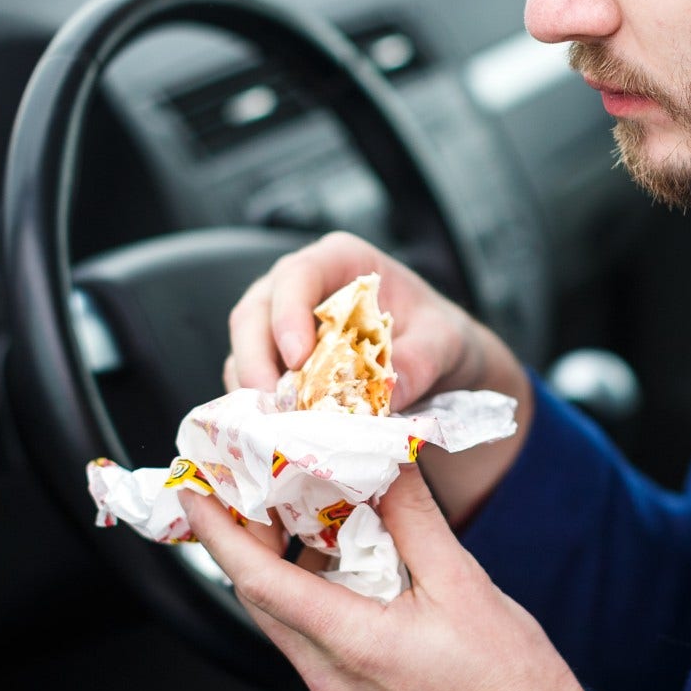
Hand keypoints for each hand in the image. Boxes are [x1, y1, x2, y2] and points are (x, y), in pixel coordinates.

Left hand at [180, 466, 616, 690]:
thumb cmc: (509, 680)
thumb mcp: (463, 582)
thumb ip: (414, 517)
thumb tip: (384, 459)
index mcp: (351, 645)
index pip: (259, 581)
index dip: (220, 531)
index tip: (196, 489)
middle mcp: (331, 675)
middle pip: (261, 597)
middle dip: (241, 536)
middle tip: (239, 481)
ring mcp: (340, 689)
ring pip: (285, 614)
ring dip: (278, 558)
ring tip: (293, 504)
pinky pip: (312, 630)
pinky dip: (311, 584)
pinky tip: (339, 551)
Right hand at [224, 231, 518, 411]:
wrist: (437, 362)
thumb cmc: (437, 335)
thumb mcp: (445, 341)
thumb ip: (421, 360)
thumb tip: (387, 393)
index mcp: (340, 260)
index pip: (298, 275)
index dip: (289, 313)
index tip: (298, 358)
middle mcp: (301, 286)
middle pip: (255, 312)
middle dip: (255, 358)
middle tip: (275, 403)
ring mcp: (282, 324)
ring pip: (245, 348)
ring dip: (253, 388)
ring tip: (275, 426)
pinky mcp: (277, 362)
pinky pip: (253, 379)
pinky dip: (261, 406)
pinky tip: (279, 431)